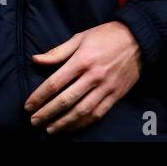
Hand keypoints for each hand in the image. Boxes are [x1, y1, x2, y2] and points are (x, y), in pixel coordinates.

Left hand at [24, 21, 141, 134]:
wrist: (138, 38)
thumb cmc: (105, 36)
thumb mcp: (80, 38)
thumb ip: (57, 52)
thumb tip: (35, 60)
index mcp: (82, 60)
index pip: (55, 83)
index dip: (39, 97)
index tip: (28, 106)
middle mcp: (93, 76)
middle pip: (66, 100)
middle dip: (47, 113)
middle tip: (33, 122)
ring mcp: (106, 88)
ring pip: (81, 111)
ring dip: (63, 123)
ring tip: (49, 129)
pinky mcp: (116, 95)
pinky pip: (98, 114)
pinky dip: (83, 124)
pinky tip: (71, 128)